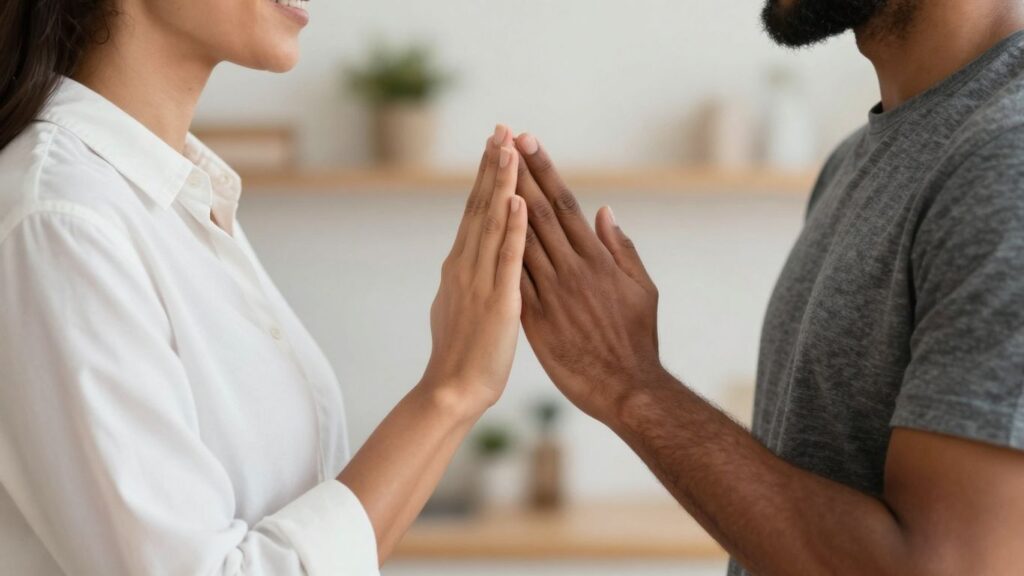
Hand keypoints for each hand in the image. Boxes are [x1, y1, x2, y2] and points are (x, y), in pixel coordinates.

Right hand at [421, 125, 527, 416]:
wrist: (452, 390)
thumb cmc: (461, 354)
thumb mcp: (459, 305)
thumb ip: (465, 277)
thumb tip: (462, 259)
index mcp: (461, 265)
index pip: (475, 211)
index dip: (485, 176)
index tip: (495, 144)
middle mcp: (466, 265)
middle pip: (480, 206)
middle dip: (491, 166)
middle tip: (501, 129)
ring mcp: (480, 282)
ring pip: (492, 223)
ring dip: (502, 184)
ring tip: (510, 149)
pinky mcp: (498, 302)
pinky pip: (508, 259)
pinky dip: (513, 228)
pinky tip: (519, 201)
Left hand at [513, 133, 664, 422]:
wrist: (626, 389)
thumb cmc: (637, 340)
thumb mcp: (642, 290)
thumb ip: (623, 250)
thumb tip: (604, 213)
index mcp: (597, 259)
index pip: (564, 203)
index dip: (543, 171)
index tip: (527, 142)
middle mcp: (572, 270)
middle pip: (537, 212)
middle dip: (517, 174)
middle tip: (500, 141)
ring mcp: (551, 294)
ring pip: (519, 240)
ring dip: (502, 204)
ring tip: (486, 174)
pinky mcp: (535, 320)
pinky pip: (512, 280)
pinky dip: (497, 253)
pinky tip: (481, 230)